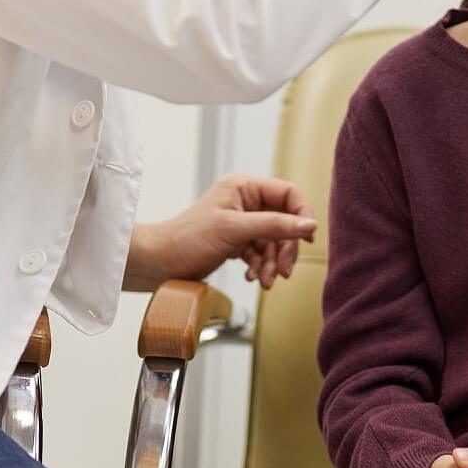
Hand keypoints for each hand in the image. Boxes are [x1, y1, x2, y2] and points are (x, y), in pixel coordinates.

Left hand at [122, 174, 315, 292]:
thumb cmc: (188, 239)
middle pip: (284, 222)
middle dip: (285, 248)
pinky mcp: (236, 241)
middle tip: (283, 271)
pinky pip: (260, 252)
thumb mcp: (234, 230)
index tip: (307, 239)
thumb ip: (274, 226)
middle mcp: (245, 201)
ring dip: (272, 262)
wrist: (158, 264)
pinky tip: (253, 277)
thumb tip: (309, 225)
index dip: (301, 215)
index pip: (288, 194)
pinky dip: (260, 266)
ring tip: (265, 281)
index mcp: (244, 187)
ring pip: (274, 241)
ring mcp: (241, 222)